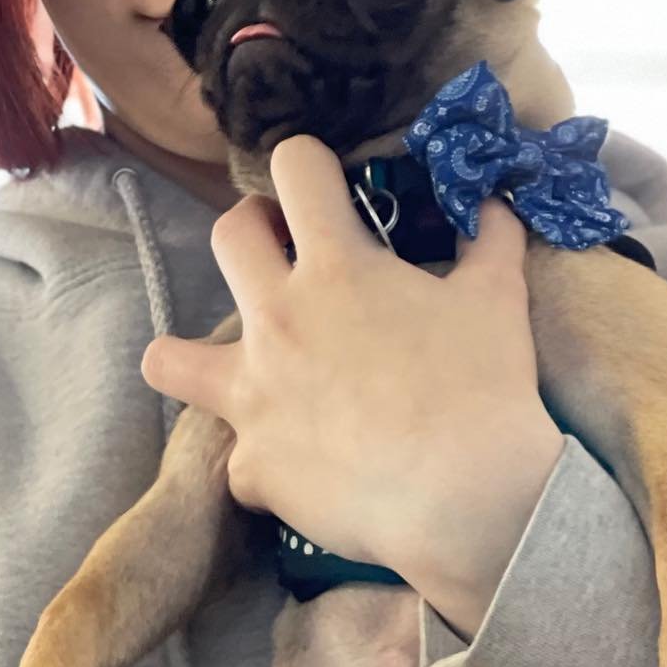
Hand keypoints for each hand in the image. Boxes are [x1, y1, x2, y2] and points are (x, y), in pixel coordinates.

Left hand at [141, 136, 563, 629]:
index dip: (309, 166)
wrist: (466, 501)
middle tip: (283, 255)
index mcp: (336, 268)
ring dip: (189, 356)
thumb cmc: (484, 391)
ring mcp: (252, 395)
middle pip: (226, 238)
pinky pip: (237, 460)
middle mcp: (277, 320)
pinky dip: (264, 463)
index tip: (325, 188)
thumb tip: (493, 204)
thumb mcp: (499, 300)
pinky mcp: (251, 465)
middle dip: (252, 232)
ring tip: (229, 367)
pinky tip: (297, 469)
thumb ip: (491, 241)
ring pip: (167, 359)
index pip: (295, 168)